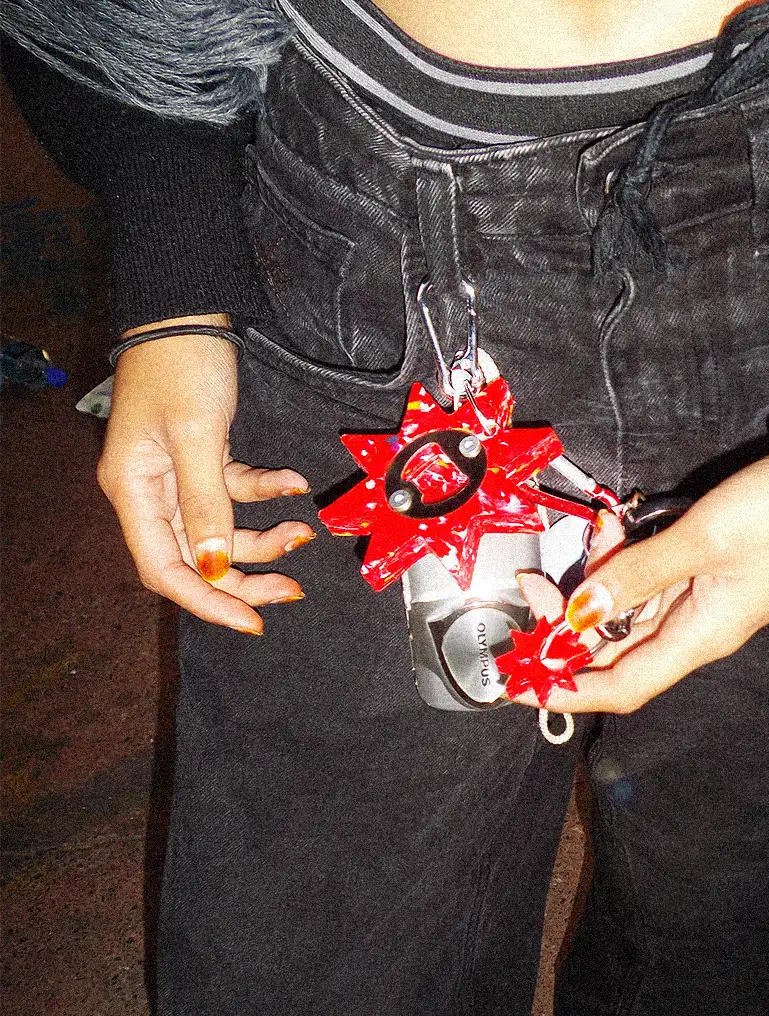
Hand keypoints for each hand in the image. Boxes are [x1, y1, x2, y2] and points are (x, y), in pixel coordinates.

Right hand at [97, 314, 312, 634]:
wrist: (188, 309)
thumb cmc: (182, 366)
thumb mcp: (198, 438)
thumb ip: (206, 506)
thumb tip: (210, 567)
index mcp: (134, 493)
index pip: (165, 570)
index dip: (207, 601)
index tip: (251, 621)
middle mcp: (151, 492)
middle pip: (196, 558)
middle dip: (243, 578)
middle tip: (290, 591)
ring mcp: (177, 475)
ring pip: (220, 530)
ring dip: (263, 538)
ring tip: (304, 531)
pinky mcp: (203, 456)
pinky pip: (235, 491)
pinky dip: (266, 491)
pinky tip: (294, 483)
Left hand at [512, 453, 768, 712]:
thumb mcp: (700, 541)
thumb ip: (634, 575)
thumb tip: (578, 612)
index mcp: (700, 638)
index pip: (622, 686)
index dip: (569, 691)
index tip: (522, 685)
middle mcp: (697, 629)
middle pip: (615, 647)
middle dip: (569, 620)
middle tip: (534, 586)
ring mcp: (701, 600)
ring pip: (627, 607)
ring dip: (598, 577)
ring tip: (596, 531)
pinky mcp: (704, 570)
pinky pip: (648, 578)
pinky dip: (625, 557)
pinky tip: (616, 525)